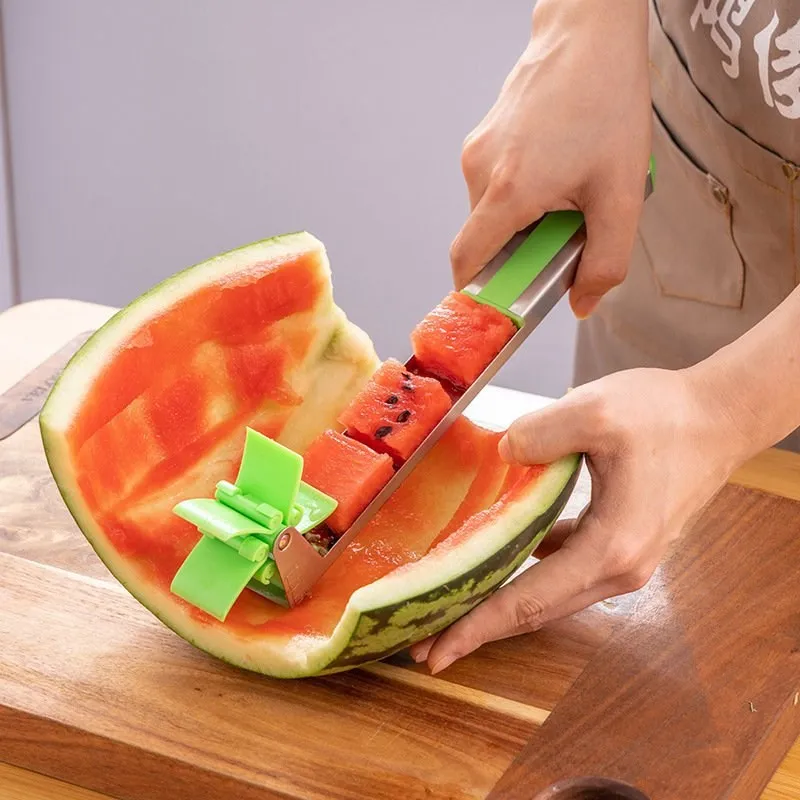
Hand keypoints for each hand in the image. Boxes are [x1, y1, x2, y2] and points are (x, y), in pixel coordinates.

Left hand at [409, 367, 749, 673]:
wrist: (718, 417)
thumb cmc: (665, 415)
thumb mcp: (595, 412)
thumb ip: (538, 433)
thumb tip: (502, 454)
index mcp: (611, 549)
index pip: (529, 601)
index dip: (477, 627)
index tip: (434, 651)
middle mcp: (618, 569)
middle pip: (535, 610)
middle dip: (478, 627)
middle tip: (424, 643)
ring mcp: (623, 561)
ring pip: (547, 593)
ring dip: (500, 601)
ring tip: (451, 605)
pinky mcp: (620, 544)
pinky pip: (563, 567)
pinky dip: (526, 569)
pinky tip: (496, 554)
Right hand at [451, 0, 651, 318]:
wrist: (590, 32)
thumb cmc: (607, 99)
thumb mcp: (623, 193)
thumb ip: (606, 260)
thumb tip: (583, 302)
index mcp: (509, 191)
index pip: (467, 263)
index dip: (476, 294)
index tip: (495, 311)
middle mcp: (481, 171)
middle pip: (483, 240)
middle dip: (517, 253)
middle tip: (561, 239)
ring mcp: (477, 150)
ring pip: (490, 212)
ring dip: (522, 221)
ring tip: (568, 195)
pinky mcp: (483, 137)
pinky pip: (494, 185)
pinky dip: (521, 195)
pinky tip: (559, 171)